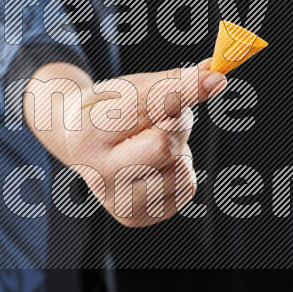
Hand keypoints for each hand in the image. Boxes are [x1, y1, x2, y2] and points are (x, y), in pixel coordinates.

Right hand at [25, 59, 225, 226]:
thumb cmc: (107, 109)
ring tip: (154, 139)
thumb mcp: (129, 88)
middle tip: (173, 111)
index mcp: (88, 133)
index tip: (215, 78)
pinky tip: (157, 162)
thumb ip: (171, 82)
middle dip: (180, 122)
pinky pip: (187, 188)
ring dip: (181, 147)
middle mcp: (99, 173)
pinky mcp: (135, 217)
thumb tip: (215, 74)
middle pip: (165, 146)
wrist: (77, 144)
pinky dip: (181, 168)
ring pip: (182, 169)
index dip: (184, 91)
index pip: (147, 108)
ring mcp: (116, 200)